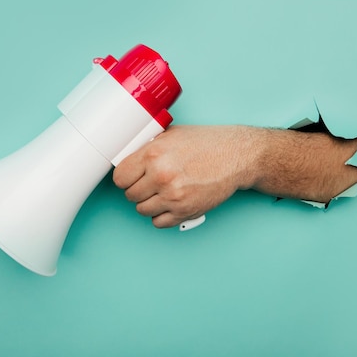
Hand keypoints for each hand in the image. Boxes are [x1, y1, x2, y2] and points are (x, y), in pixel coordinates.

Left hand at [112, 125, 260, 227]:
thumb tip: (129, 158)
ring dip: (149, 203)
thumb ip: (148, 148)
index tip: (131, 177)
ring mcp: (173, 196)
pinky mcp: (185, 211)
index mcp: (153, 154)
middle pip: (130, 195)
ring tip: (160, 192)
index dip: (125, 177)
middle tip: (149, 182)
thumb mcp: (172, 135)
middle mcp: (161, 176)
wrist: (236, 156)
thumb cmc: (207, 143)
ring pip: (142, 210)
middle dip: (138, 189)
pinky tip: (169, 203)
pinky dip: (161, 215)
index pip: (120, 177)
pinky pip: (159, 222)